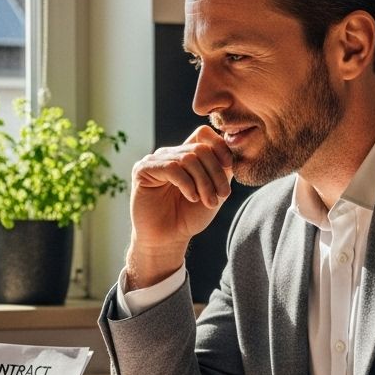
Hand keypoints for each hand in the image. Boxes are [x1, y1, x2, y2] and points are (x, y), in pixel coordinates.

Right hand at [126, 126, 232, 287]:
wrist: (167, 239)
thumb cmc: (189, 217)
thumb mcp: (213, 190)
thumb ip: (221, 169)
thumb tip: (232, 147)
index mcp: (185, 156)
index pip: (204, 134)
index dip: (220, 146)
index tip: (229, 168)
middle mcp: (169, 154)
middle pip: (200, 147)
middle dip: (215, 172)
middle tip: (222, 196)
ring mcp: (155, 161)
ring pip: (188, 158)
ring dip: (204, 182)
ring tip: (207, 202)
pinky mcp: (142, 170)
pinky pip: (172, 168)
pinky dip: (187, 184)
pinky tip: (192, 198)